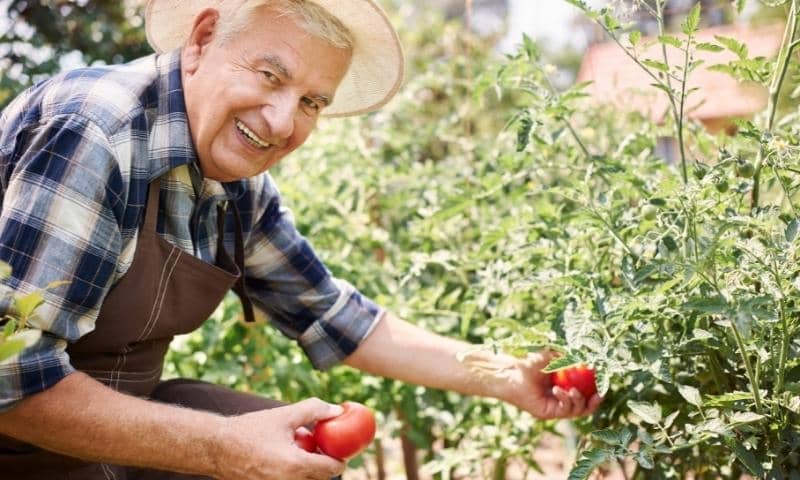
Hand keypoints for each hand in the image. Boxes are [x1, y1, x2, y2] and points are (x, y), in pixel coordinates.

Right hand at [213, 398, 345, 479]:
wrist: (216, 448)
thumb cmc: (250, 430)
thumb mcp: (284, 415)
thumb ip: (314, 410)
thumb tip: (336, 410)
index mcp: (296, 466)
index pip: (332, 469)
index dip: (341, 458)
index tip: (341, 448)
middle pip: (320, 478)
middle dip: (325, 464)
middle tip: (323, 447)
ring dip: (309, 468)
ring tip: (302, 449)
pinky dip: (294, 472)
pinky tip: (286, 456)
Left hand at [502, 351, 602, 419]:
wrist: (512, 373)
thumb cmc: (529, 363)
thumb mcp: (552, 357)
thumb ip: (569, 358)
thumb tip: (588, 358)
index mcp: (565, 388)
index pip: (585, 394)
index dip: (596, 392)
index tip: (603, 386)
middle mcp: (561, 400)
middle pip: (584, 407)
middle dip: (594, 403)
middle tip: (598, 395)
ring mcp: (555, 408)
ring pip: (576, 411)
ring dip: (577, 400)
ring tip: (572, 390)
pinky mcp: (547, 414)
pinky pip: (563, 411)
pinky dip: (565, 400)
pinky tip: (558, 390)